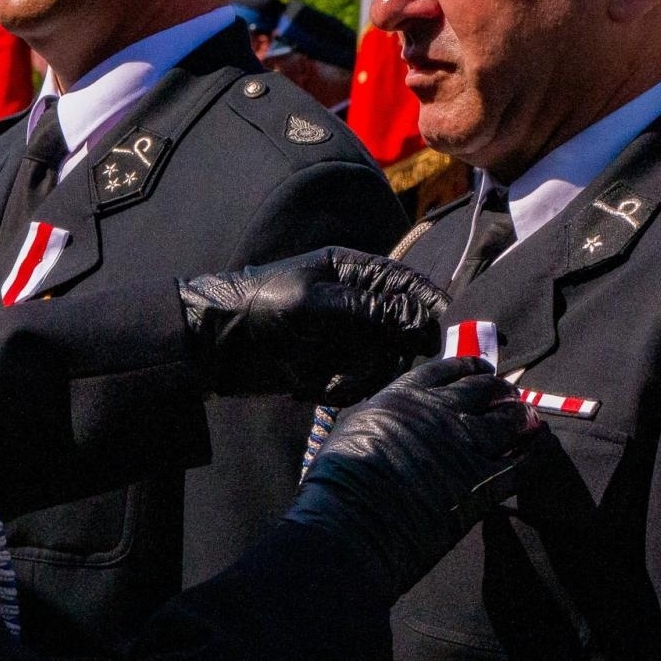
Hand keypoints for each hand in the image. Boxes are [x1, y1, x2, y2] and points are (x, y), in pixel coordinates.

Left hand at [179, 247, 444, 402]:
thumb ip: (368, 310)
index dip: (431, 305)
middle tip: (376, 366)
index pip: (409, 284)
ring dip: (363, 376)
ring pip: (385, 361)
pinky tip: (316, 387)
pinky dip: (344, 389)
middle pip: (405, 329)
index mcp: (355, 272)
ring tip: (331, 381)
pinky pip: (361, 382)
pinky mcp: (335, 367)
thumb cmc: (261, 304)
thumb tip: (418, 321)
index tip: (445, 332)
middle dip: (393, 352)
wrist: (214, 344)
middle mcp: (359, 304)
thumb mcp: (314, 302)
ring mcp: (348, 337)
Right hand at [286, 356, 542, 601]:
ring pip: (509, 422)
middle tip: (511, 396)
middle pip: (485, 390)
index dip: (470, 367)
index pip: (448, 369)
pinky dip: (534, 456)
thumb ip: (384, 413)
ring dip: (523, 419)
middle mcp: (442, 412)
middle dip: (502, 391)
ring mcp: (466, 446)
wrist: (352, 525)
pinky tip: (540, 454)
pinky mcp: (482, 484)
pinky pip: (520, 465)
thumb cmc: (339, 482)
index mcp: (407, 395)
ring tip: (531, 421)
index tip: (483, 369)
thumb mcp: (354, 426)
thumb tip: (394, 413)